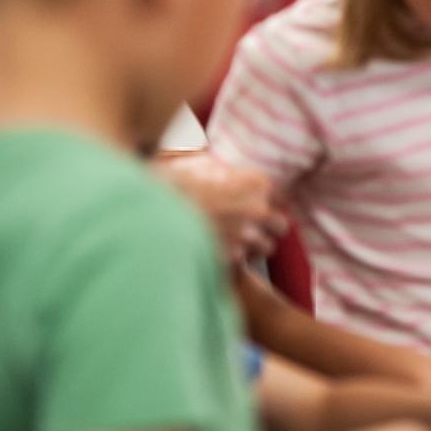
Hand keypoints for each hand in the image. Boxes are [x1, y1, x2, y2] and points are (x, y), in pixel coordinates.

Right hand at [154, 152, 287, 262]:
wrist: (150, 219)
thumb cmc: (169, 188)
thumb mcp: (197, 168)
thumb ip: (219, 171)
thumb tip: (220, 171)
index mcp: (254, 182)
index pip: (278, 194)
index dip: (268, 200)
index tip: (258, 203)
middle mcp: (258, 208)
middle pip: (280, 224)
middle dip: (269, 227)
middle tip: (250, 228)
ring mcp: (247, 236)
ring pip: (267, 247)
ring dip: (254, 247)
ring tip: (236, 244)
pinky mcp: (233, 259)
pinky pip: (243, 262)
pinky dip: (234, 261)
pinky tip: (219, 254)